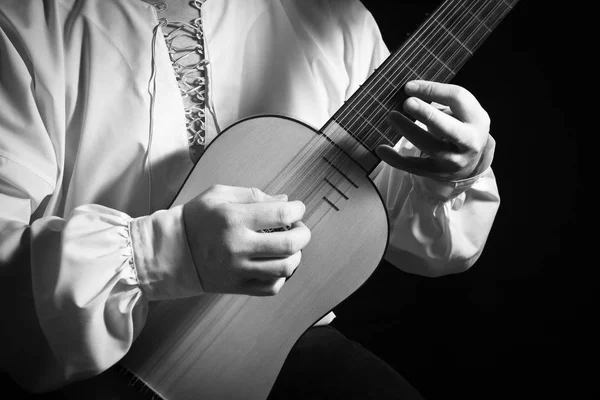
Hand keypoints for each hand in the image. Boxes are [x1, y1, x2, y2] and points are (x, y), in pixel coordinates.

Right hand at [182, 185, 310, 295]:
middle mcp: (238, 245)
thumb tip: (284, 201)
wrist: (170, 252)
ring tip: (290, 248)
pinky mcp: (236, 287)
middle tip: (299, 229)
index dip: (298, 210)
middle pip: (289, 243)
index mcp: (233, 218)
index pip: (281, 213)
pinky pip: (271, 287)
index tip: (297, 209)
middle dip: (303, 234)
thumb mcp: (219, 194)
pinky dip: (281, 276)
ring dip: (296, 256)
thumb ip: (253, 194)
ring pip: (284, 268)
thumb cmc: (195, 219)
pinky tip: (275, 265)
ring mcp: (238, 269)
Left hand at [376, 80, 491, 180]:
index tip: (408, 86)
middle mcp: (468, 142)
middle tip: (407, 102)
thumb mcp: (463, 110)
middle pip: (448, 128)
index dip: (432, 90)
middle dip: (428, 115)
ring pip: (429, 146)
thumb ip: (442, 98)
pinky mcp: (436, 172)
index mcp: (476, 119)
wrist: (472, 162)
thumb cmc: (461, 126)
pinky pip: (414, 167)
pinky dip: (395, 159)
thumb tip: (409, 89)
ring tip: (391, 116)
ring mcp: (452, 160)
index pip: (457, 99)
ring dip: (409, 131)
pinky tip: (381, 148)